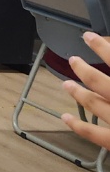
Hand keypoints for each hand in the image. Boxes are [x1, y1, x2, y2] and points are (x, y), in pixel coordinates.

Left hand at [61, 33, 109, 147]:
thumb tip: (108, 49)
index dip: (101, 46)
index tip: (88, 36)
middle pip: (100, 81)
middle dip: (84, 69)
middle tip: (73, 60)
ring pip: (94, 104)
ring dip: (78, 92)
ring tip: (67, 84)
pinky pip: (94, 135)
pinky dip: (78, 126)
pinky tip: (65, 117)